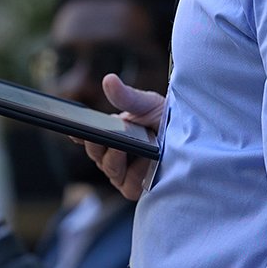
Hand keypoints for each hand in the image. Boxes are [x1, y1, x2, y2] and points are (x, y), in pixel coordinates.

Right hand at [76, 74, 163, 200]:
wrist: (192, 137)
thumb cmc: (166, 120)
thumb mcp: (147, 104)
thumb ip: (126, 96)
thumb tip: (108, 79)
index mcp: (110, 134)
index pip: (87, 135)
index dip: (78, 132)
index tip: (73, 128)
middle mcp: (112, 155)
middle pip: (95, 152)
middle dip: (98, 142)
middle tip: (100, 132)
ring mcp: (122, 174)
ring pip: (109, 168)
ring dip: (114, 156)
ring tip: (121, 144)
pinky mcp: (135, 187)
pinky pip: (127, 183)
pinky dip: (132, 172)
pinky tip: (142, 160)